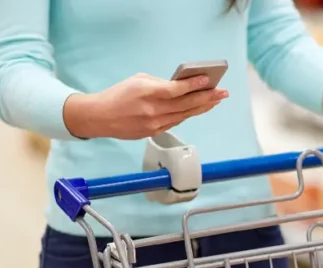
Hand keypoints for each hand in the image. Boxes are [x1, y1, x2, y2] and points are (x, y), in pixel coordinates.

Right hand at [64, 73, 228, 139]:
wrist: (100, 117)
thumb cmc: (118, 94)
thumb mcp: (137, 80)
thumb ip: (160, 83)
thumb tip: (181, 86)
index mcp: (147, 92)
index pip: (176, 89)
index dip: (194, 85)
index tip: (209, 80)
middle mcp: (153, 109)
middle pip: (186, 104)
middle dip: (207, 98)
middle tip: (223, 93)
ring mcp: (155, 123)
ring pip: (185, 115)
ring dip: (203, 107)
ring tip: (216, 100)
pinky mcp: (155, 132)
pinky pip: (177, 121)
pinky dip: (189, 114)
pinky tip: (199, 108)